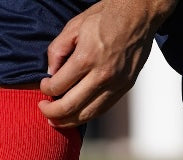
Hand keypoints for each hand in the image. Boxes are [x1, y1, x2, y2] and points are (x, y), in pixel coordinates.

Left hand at [39, 0, 177, 127]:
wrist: (138, 15)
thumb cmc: (108, 16)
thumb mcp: (75, 25)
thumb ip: (58, 49)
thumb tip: (50, 73)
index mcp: (87, 57)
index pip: (59, 85)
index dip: (46, 89)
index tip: (43, 87)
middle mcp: (102, 75)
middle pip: (71, 106)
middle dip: (52, 112)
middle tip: (44, 110)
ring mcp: (115, 85)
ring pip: (87, 115)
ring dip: (68, 121)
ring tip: (56, 120)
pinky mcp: (124, 89)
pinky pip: (102, 110)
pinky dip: (86, 116)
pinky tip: (76, 115)